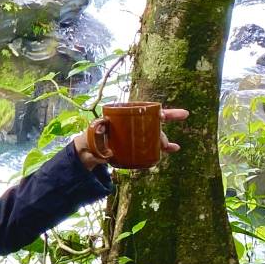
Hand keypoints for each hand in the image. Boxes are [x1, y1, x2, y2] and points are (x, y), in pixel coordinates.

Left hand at [74, 107, 188, 168]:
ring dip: (165, 139)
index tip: (163, 115)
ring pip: (156, 134)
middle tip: (163, 143)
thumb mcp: (94, 131)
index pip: (144, 110)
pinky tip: (175, 148)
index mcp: (126, 115)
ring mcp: (137, 136)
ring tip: (170, 147)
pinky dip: (164, 148)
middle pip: (153, 123)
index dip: (157, 112)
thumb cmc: (92, 137)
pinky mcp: (138, 148)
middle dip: (161, 132)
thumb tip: (102, 127)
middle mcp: (134, 124)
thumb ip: (97, 130)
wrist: (89, 153)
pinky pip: (154, 146)